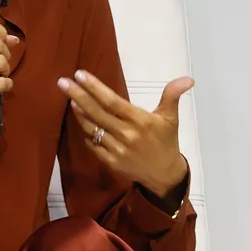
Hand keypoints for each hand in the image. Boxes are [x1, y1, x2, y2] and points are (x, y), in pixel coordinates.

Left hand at [58, 70, 192, 197]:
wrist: (164, 175)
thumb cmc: (166, 142)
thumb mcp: (170, 118)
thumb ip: (172, 95)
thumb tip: (188, 79)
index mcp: (141, 121)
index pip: (112, 102)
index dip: (95, 88)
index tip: (80, 74)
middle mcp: (127, 135)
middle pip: (97, 113)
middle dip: (78, 96)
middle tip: (63, 82)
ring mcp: (117, 150)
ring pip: (92, 128)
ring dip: (79, 113)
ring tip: (70, 98)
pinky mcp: (110, 162)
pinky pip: (93, 144)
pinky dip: (86, 132)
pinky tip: (81, 120)